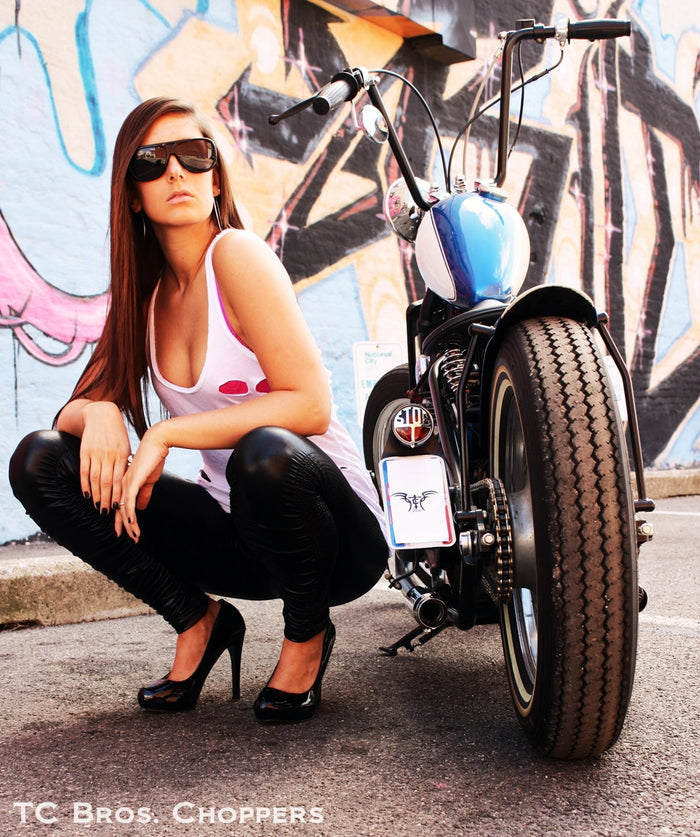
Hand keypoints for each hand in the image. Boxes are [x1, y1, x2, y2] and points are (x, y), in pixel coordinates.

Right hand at [79, 401, 131, 514]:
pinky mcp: (85, 451)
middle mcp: (109, 455)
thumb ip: (125, 463)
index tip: (119, 507)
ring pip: (95, 478)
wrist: (102, 414)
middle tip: (106, 513)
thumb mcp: (125, 446)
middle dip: (106, 499)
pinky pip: (84, 470)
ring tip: (96, 506)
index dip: (118, 494)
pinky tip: (86, 494)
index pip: (120, 479)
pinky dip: (85, 484)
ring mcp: (96, 453)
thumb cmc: (117, 433)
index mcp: (122, 455)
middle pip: (106, 482)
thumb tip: (127, 480)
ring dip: (95, 495)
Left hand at [118, 425, 168, 541]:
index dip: (121, 519)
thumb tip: (140, 508)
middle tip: (129, 538)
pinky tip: (132, 523)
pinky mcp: (132, 482)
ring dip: (130, 524)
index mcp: (124, 484)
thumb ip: (144, 494)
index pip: (120, 505)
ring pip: (124, 509)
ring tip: (135, 535)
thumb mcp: (148, 480)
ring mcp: (125, 483)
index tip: (123, 532)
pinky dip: (130, 514)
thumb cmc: (153, 459)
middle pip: (120, 509)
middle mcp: (121, 485)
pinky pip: (129, 501)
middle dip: (124, 526)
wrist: (157, 444)